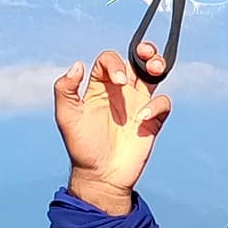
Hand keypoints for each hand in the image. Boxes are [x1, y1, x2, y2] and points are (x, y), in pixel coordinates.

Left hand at [54, 47, 171, 211]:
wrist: (101, 176)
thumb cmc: (81, 147)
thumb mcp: (66, 118)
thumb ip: (65, 90)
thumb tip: (77, 65)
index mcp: (100, 87)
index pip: (109, 60)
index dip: (114, 63)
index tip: (117, 81)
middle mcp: (120, 92)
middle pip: (136, 60)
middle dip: (144, 51)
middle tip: (146, 53)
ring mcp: (137, 104)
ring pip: (153, 75)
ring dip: (157, 65)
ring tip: (156, 68)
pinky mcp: (152, 120)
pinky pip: (162, 103)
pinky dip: (156, 105)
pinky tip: (142, 119)